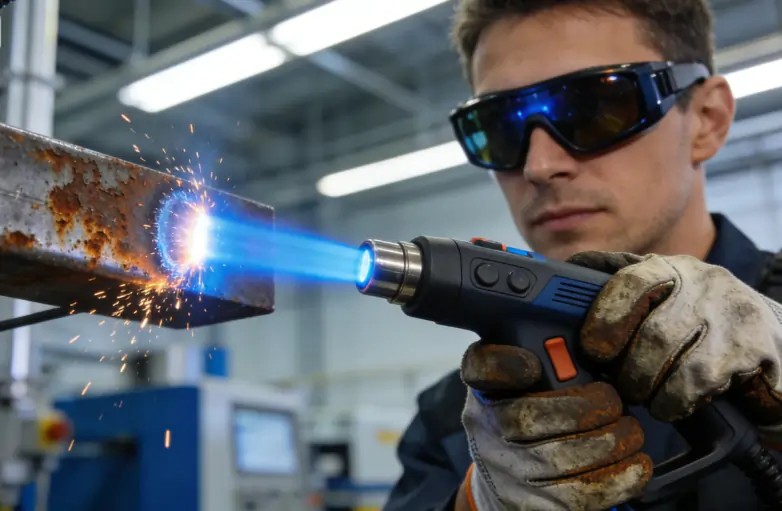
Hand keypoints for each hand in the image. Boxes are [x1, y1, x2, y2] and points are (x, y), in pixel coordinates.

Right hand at [456, 342, 651, 510]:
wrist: (504, 486)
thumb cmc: (525, 425)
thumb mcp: (521, 386)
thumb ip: (545, 361)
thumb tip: (590, 336)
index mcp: (485, 391)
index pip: (479, 369)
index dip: (502, 365)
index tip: (531, 363)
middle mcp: (486, 432)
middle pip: (526, 418)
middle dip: (581, 409)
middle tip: (613, 402)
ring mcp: (506, 474)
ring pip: (559, 460)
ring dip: (608, 444)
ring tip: (631, 433)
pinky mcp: (531, 508)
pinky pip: (579, 497)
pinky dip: (617, 479)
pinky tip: (635, 465)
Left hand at [568, 252, 781, 440]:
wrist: (774, 336)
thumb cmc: (700, 320)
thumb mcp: (663, 297)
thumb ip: (620, 292)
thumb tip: (566, 282)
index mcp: (673, 269)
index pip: (633, 281)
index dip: (606, 317)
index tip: (592, 348)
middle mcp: (707, 285)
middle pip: (655, 335)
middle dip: (631, 371)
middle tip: (623, 384)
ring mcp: (737, 318)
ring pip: (681, 366)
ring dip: (654, 390)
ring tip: (648, 396)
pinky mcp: (759, 350)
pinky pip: (706, 385)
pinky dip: (679, 401)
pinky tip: (675, 402)